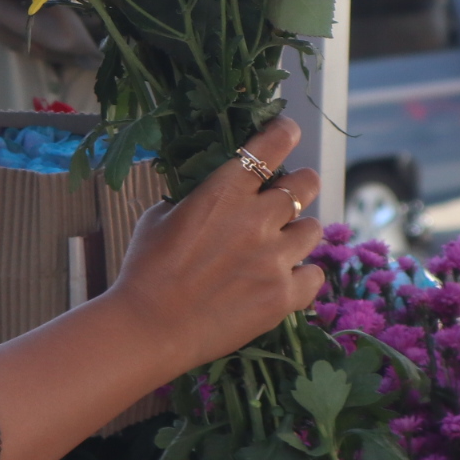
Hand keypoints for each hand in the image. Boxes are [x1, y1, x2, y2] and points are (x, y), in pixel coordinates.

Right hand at [111, 116, 323, 365]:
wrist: (149, 328)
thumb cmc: (146, 270)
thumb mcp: (160, 218)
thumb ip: (196, 199)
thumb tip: (214, 192)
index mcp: (224, 192)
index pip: (271, 146)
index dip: (285, 133)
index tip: (288, 132)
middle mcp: (257, 218)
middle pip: (306, 183)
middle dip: (300, 185)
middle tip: (288, 196)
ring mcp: (275, 258)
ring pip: (312, 228)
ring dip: (297, 233)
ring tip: (278, 247)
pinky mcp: (284, 295)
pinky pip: (314, 275)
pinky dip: (302, 276)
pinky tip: (284, 280)